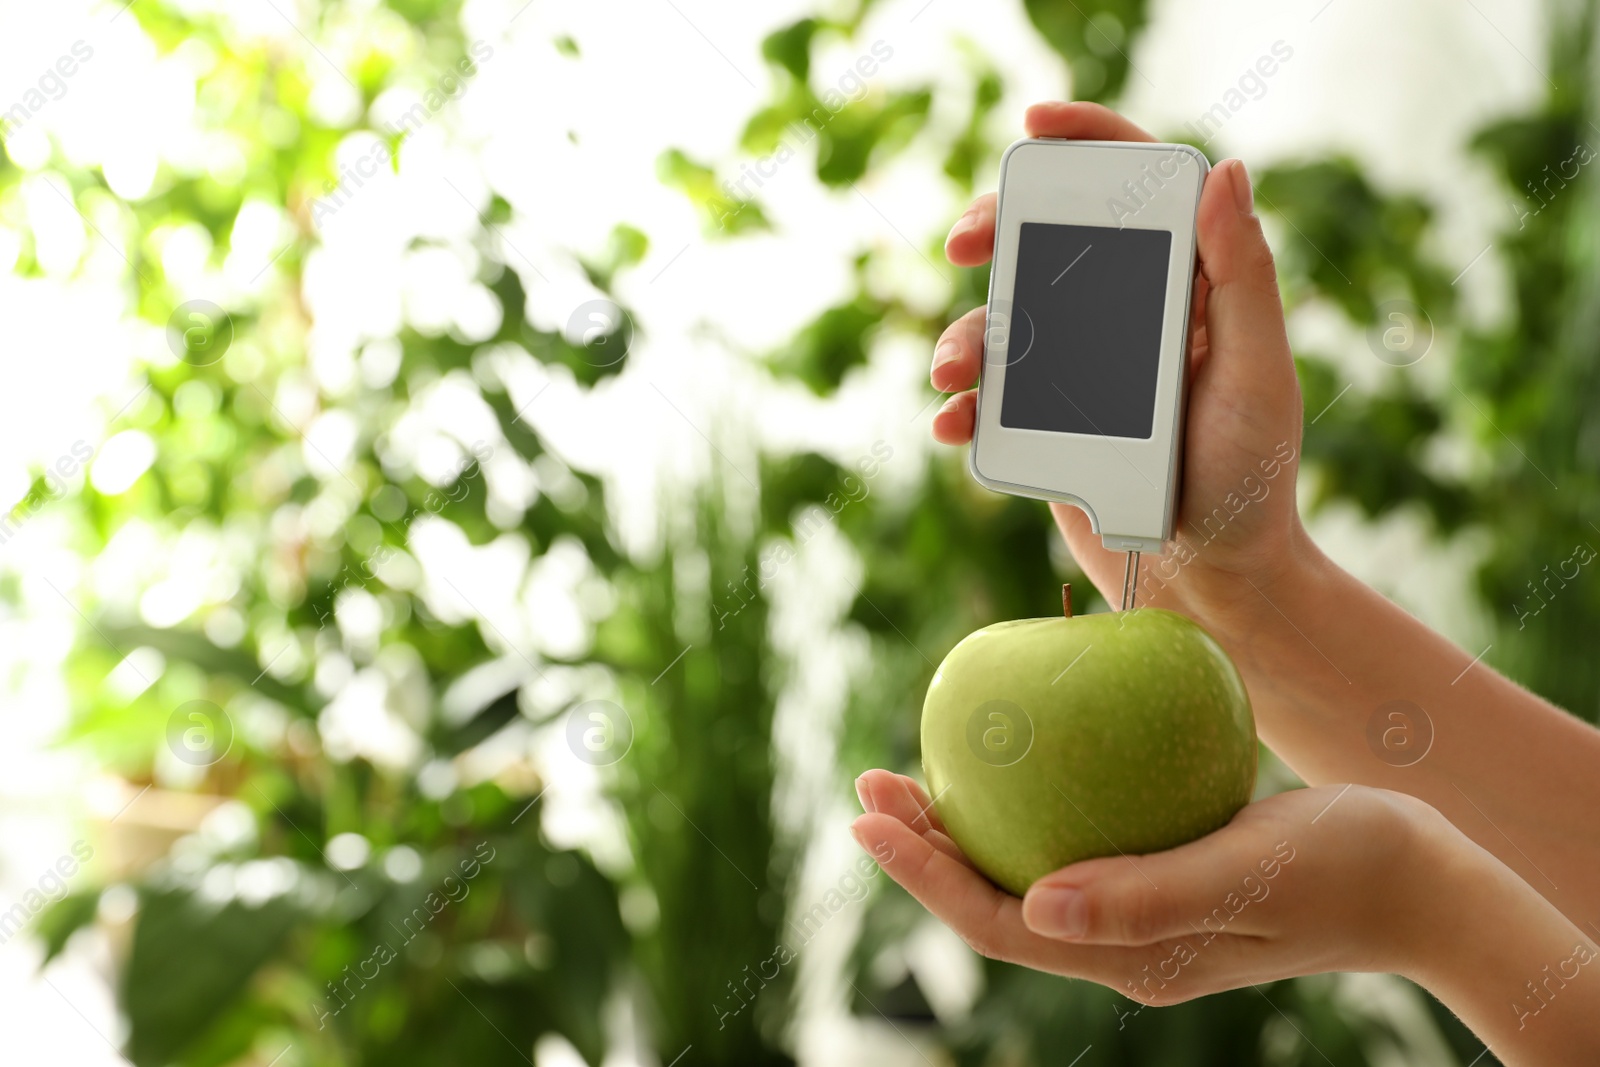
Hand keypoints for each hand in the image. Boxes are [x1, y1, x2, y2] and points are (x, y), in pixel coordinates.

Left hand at [852, 769, 1433, 1002]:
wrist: (1424, 877)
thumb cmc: (1346, 865)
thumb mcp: (1247, 871)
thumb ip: (1145, 896)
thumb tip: (1037, 908)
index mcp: (1134, 958)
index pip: (1001, 924)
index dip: (925, 876)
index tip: (868, 817)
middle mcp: (1126, 946)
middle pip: (999, 902)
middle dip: (925, 850)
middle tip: (871, 781)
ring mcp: (1143, 916)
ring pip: (1029, 875)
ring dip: (966, 829)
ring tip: (914, 774)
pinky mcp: (1163, 879)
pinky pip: (1074, 845)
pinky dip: (1028, 807)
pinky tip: (1015, 762)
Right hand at [932, 102, 1307, 636]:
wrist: (1209, 585)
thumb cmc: (1250, 482)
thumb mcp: (1258, 376)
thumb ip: (1245, 278)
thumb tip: (1225, 171)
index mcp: (1186, 288)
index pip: (1138, 188)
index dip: (1088, 142)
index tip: (1034, 125)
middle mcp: (1127, 319)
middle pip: (1049, 242)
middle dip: (997, 231)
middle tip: (965, 243)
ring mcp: (1079, 374)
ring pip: (1003, 323)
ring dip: (964, 335)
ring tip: (953, 374)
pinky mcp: (1044, 428)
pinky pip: (987, 401)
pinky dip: (960, 408)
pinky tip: (952, 425)